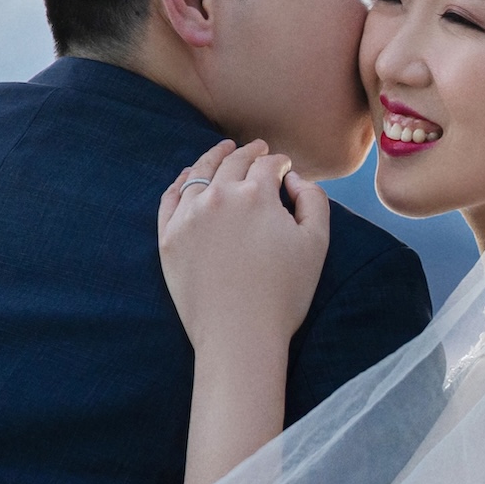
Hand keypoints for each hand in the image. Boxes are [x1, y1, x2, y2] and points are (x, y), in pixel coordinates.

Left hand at [157, 139, 332, 359]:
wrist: (239, 335)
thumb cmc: (284, 294)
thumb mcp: (317, 243)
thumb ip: (314, 200)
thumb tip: (293, 179)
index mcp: (256, 195)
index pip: (268, 165)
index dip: (279, 162)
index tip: (283, 165)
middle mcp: (218, 196)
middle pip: (233, 162)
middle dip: (249, 152)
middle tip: (258, 148)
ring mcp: (188, 216)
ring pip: (198, 173)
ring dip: (213, 157)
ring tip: (223, 150)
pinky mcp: (168, 238)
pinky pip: (170, 199)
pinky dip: (180, 182)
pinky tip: (187, 177)